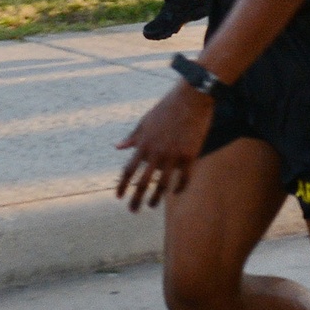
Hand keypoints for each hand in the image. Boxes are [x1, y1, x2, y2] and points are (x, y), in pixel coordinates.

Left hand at [116, 83, 213, 210]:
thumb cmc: (166, 108)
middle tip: (132, 211)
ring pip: (162, 184)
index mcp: (143, 144)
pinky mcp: (190, 155)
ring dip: (156, 198)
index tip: (118, 197)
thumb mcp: (145, 121)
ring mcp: (174, 155)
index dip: (123, 186)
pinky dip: (180, 187)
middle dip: (136, 199)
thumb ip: (132, 137)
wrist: (191, 98)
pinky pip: (184, 178)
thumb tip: (117, 147)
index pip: (128, 171)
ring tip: (152, 206)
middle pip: (143, 182)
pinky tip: (176, 192)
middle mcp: (156, 153)